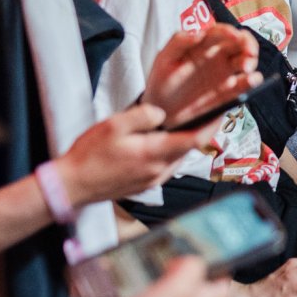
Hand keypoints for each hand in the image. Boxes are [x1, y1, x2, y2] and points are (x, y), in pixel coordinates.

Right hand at [57, 105, 217, 204]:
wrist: (72, 186)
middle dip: (199, 130)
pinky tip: (161, 141)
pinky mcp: (146, 185)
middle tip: (204, 111)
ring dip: (183, 142)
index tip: (224, 111)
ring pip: (178, 158)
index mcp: (154, 154)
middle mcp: (159, 171)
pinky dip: (170, 152)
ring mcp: (153, 181)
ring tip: (183, 123)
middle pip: (189, 149)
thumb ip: (143, 116)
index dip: (212, 124)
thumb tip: (162, 114)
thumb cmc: (89, 155)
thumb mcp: (114, 125)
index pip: (195, 140)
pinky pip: (167, 165)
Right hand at [67, 256, 230, 296]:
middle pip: (193, 277)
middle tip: (172, 240)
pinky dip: (137, 277)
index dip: (219, 259)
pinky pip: (143, 290)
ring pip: (167, 281)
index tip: (205, 240)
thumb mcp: (177, 293)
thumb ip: (191, 270)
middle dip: (184, 257)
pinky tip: (129, 267)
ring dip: (158, 265)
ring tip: (149, 248)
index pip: (222, 278)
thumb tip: (190, 257)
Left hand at [143, 25, 259, 128]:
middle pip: (240, 43)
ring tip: (246, 69)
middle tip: (248, 52)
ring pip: (246, 61)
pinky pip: (246, 84)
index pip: (221, 32)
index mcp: (203, 45)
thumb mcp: (164, 59)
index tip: (234, 36)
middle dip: (249, 44)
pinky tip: (251, 81)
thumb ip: (178, 41)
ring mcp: (225, 74)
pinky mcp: (230, 91)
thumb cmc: (162, 82)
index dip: (230, 31)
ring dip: (251, 61)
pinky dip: (252, 81)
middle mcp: (218, 57)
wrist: (162, 111)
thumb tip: (198, 33)